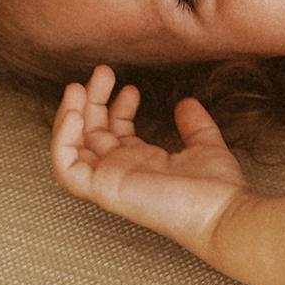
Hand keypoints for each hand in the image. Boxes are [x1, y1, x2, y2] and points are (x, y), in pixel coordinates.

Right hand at [50, 67, 247, 251]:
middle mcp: (121, 170)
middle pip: (91, 133)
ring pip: (73, 148)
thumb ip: (194, 124)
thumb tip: (186, 103)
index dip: (115, 106)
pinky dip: (63, 142)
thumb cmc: (216, 189)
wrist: (221, 213)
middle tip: (102, 72)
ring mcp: (110, 180)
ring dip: (70, 115)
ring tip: (77, 87)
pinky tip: (74, 115)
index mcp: (142, 162)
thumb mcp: (205, 145)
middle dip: (91, 100)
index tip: (131, 87)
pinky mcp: (104, 189)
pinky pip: (68, 168)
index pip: (114, 132)